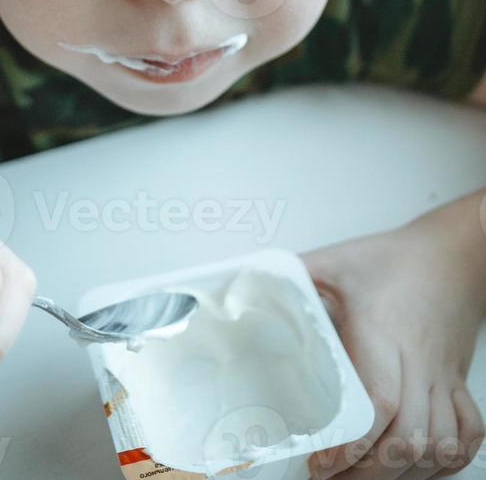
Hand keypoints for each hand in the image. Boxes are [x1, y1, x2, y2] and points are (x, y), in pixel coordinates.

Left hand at [299, 214, 485, 479]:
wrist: (451, 253)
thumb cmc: (394, 258)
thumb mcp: (336, 261)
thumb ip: (294, 274)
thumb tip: (246, 281)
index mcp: (385, 335)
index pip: (379, 403)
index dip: (354, 444)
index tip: (322, 462)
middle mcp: (419, 363)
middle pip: (408, 438)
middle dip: (370, 471)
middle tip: (332, 476)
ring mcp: (442, 376)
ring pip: (439, 445)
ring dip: (405, 472)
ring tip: (364, 476)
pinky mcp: (457, 381)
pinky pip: (468, 435)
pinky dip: (446, 460)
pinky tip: (417, 464)